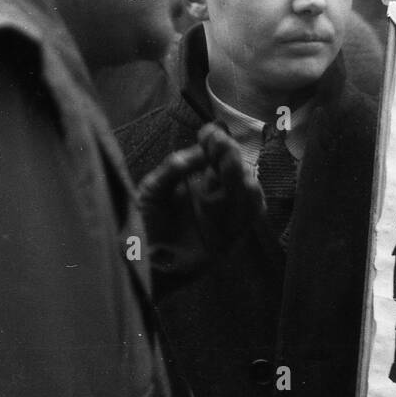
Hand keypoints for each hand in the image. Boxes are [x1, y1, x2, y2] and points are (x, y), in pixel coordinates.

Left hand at [137, 123, 265, 293]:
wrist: (143, 263)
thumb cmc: (145, 223)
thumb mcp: (153, 189)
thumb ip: (174, 168)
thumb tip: (199, 151)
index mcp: (197, 178)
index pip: (214, 154)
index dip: (215, 142)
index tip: (209, 133)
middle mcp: (216, 193)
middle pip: (233, 169)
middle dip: (229, 155)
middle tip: (221, 144)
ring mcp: (226, 214)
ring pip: (246, 189)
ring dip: (241, 175)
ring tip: (231, 164)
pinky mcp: (233, 235)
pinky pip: (251, 215)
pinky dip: (252, 199)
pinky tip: (247, 185)